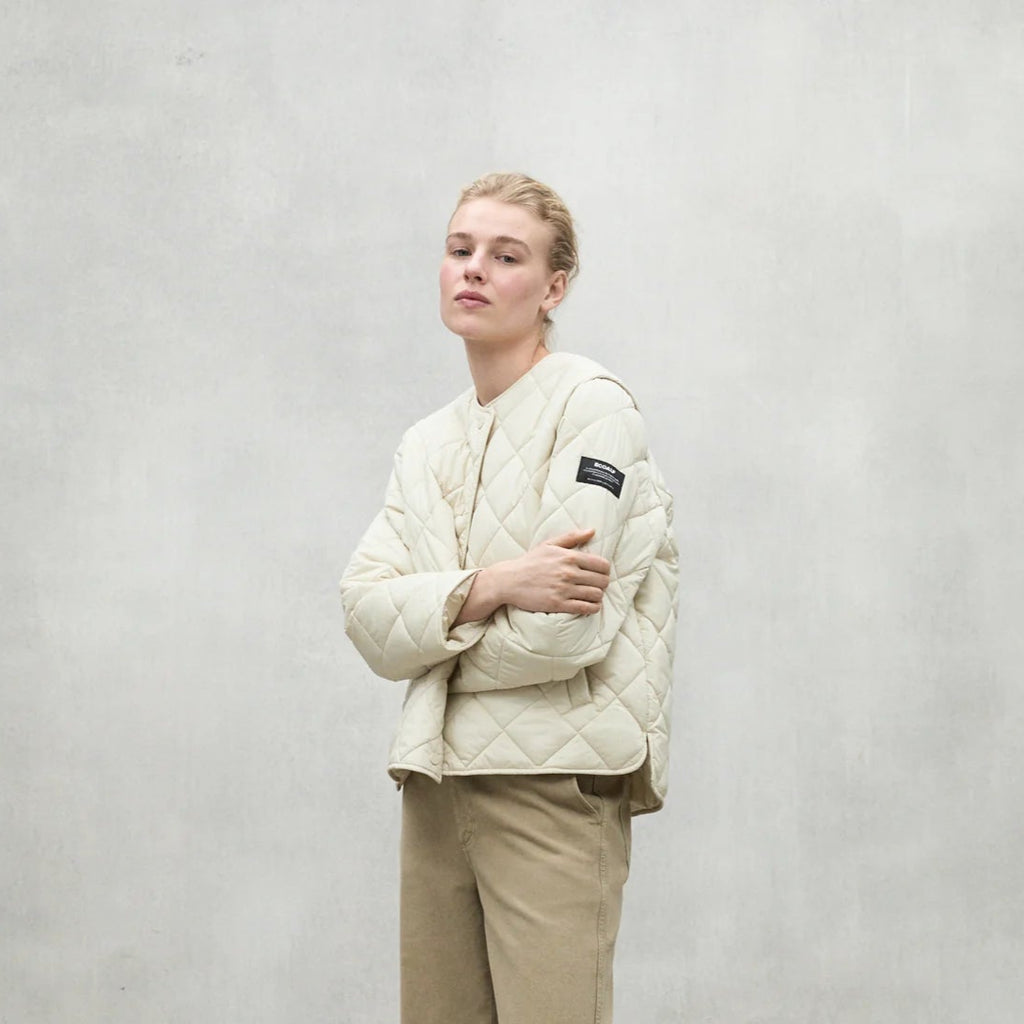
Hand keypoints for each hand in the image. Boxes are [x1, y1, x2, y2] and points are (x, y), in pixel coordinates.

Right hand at [452, 528, 610, 625]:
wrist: (509, 580)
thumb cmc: (530, 562)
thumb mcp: (549, 544)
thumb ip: (572, 537)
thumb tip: (592, 530)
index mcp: (569, 557)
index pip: (602, 565)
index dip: (605, 570)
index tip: (600, 573)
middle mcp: (569, 573)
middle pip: (602, 581)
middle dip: (603, 584)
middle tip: (597, 585)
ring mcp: (564, 589)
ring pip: (596, 595)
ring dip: (598, 597)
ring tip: (593, 596)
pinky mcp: (558, 604)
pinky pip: (586, 608)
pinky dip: (592, 608)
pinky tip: (590, 606)